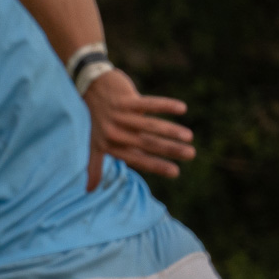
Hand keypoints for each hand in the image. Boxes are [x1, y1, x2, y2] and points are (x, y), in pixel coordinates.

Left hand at [82, 69, 193, 188]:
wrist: (87, 88)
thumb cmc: (94, 120)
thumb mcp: (92, 144)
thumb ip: (94, 165)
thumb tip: (90, 191)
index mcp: (111, 145)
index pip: (137, 158)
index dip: (156, 166)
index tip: (175, 172)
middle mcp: (114, 132)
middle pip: (147, 143)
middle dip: (170, 150)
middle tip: (191, 154)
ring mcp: (119, 116)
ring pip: (150, 125)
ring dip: (171, 130)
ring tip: (189, 136)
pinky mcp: (125, 99)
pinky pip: (148, 103)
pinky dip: (166, 105)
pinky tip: (182, 109)